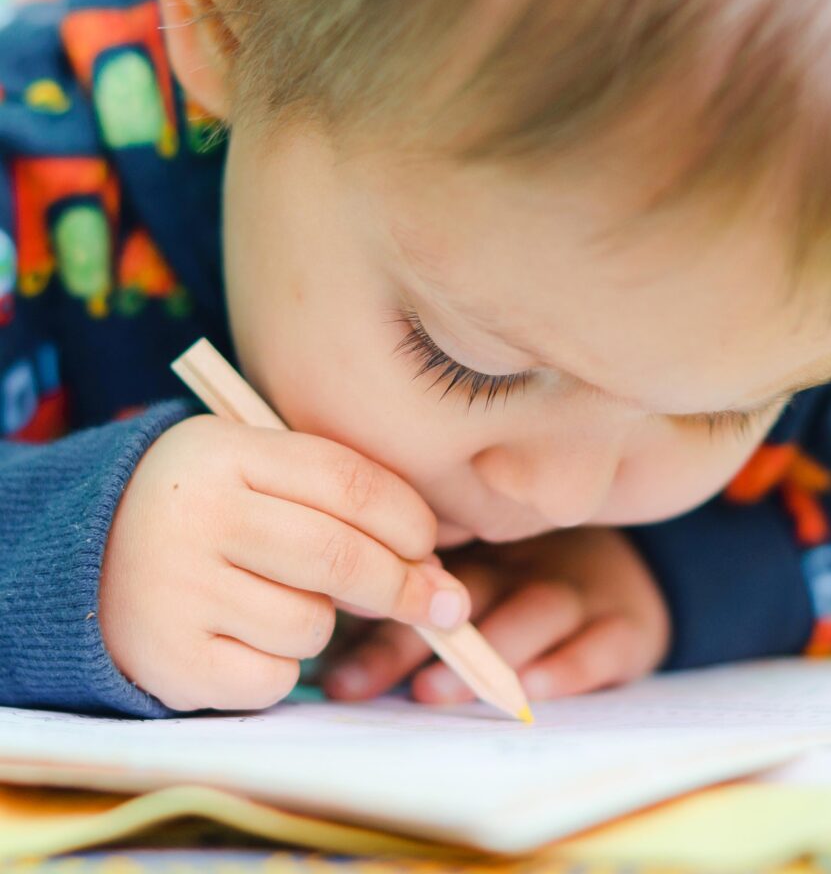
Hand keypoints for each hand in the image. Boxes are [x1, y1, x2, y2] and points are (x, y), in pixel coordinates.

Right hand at [99, 415, 469, 711]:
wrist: (88, 556)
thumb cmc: (208, 510)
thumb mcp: (258, 474)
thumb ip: (341, 507)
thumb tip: (438, 580)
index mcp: (227, 453)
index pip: (349, 482)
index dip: (408, 518)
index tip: (431, 545)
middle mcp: (197, 517)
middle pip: (339, 557)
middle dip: (405, 586)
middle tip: (441, 602)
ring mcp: (177, 591)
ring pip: (310, 625)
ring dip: (324, 624)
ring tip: (282, 601)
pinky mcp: (168, 661)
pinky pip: (274, 678)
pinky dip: (281, 665)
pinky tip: (245, 636)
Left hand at [323, 526, 669, 704]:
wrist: (638, 573)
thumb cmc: (538, 586)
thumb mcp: (488, 580)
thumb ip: (425, 612)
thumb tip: (336, 662)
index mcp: (488, 553)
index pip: (429, 583)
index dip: (380, 625)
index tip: (333, 674)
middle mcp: (530, 567)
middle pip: (471, 597)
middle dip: (413, 643)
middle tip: (360, 683)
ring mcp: (582, 591)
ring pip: (536, 611)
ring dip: (485, 649)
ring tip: (434, 692)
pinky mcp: (628, 624)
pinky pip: (603, 644)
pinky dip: (569, 665)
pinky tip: (533, 688)